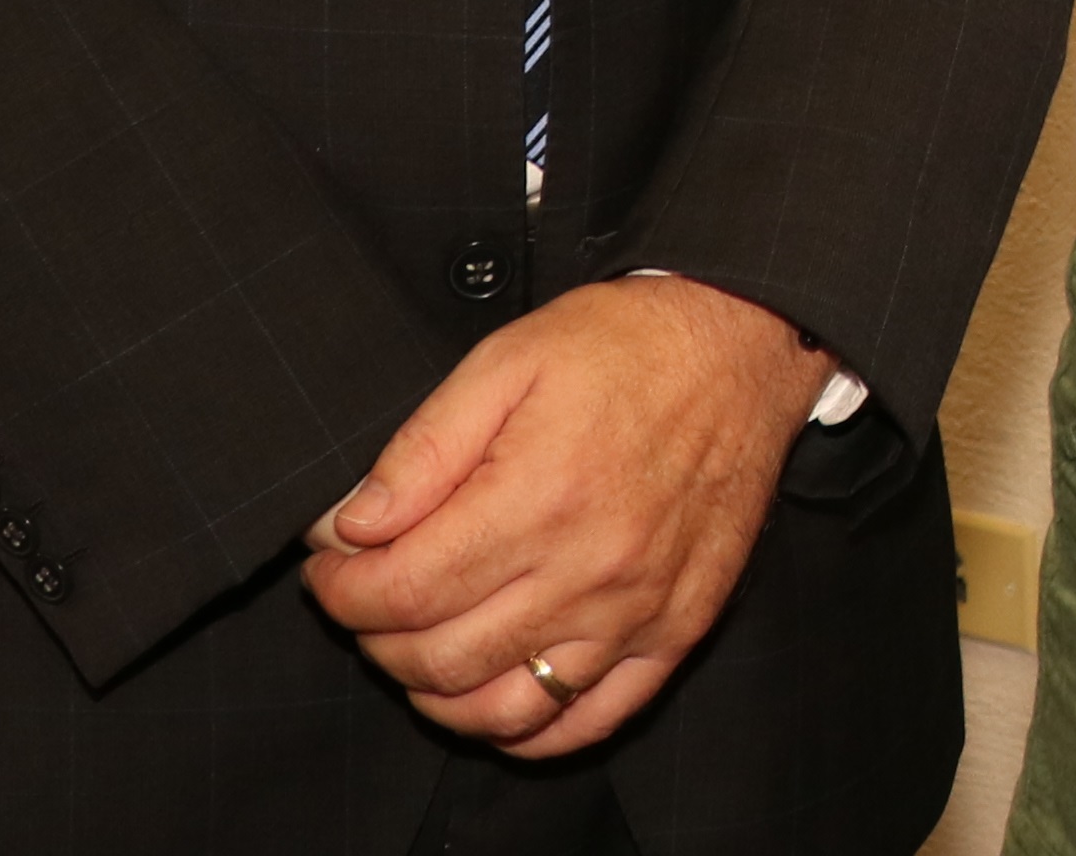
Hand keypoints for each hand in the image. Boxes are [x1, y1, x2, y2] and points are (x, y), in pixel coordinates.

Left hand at [300, 274, 831, 756]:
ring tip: (419, 647)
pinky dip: (527, 732)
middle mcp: (588, 569)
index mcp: (536, 497)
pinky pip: (589, 720)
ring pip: (505, 710)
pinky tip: (494, 694)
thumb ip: (422, 449)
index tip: (330, 568)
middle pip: (440, 659)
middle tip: (366, 600)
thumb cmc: (624, 344)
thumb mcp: (506, 359)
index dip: (341, 592)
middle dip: (375, 639)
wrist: (745, 343)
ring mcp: (635, 611)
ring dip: (436, 695)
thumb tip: (351, 526)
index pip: (400, 593)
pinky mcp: (677, 628)